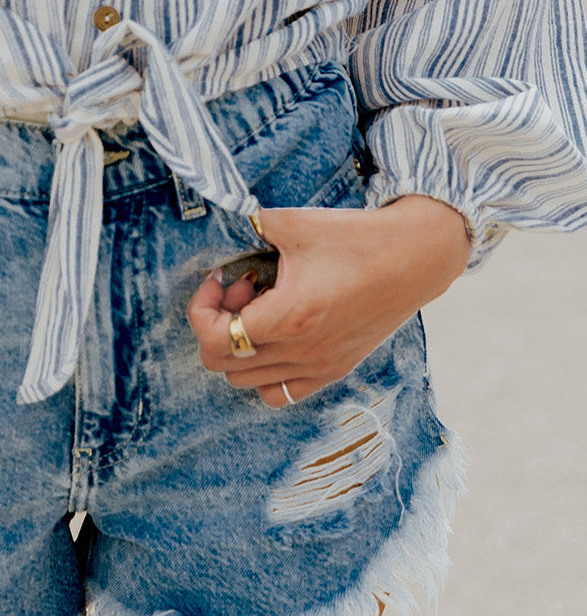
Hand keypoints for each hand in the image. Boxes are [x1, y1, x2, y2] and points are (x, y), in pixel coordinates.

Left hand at [187, 195, 470, 406]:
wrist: (414, 258)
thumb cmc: (355, 238)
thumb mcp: (295, 223)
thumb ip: (249, 224)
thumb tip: (220, 222)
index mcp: (288, 317)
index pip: (215, 339)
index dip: (201, 307)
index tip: (220, 277)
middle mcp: (302, 352)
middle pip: (225, 365)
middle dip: (219, 322)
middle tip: (243, 286)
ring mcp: (320, 367)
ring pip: (249, 382)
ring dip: (242, 345)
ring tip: (262, 306)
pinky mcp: (336, 370)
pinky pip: (283, 392)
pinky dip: (266, 369)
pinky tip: (278, 331)